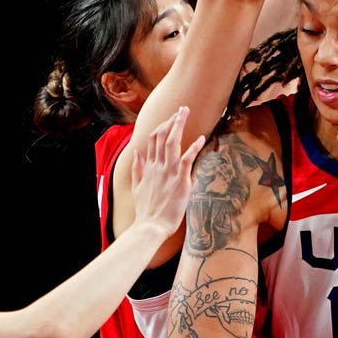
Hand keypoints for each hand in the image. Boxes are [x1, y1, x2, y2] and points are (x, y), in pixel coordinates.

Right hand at [129, 105, 206, 235]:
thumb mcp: (137, 187)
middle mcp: (157, 166)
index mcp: (149, 167)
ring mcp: (168, 172)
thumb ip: (137, 168)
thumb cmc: (146, 211)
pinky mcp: (179, 181)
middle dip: (172, 120)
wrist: (150, 227)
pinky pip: (187, 160)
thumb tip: (137, 152)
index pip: (153, 140)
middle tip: (181, 109)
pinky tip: (201, 139)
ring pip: (172, 142)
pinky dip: (194, 148)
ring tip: (185, 112)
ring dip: (179, 125)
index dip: (162, 126)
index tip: (170, 118)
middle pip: (162, 136)